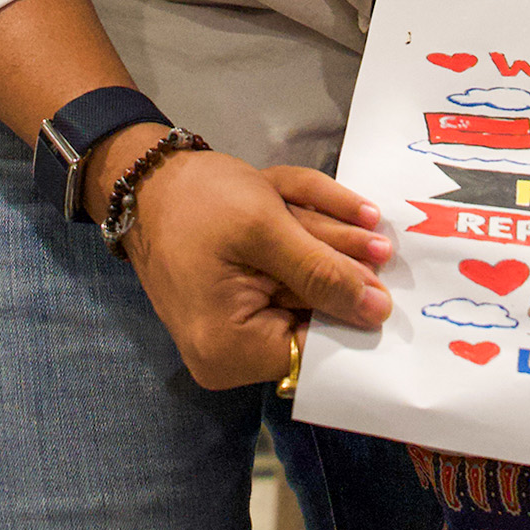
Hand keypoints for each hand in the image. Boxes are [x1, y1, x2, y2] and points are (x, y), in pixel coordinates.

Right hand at [120, 149, 389, 388]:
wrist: (145, 177)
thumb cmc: (197, 202)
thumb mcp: (265, 229)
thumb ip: (322, 273)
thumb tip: (377, 313)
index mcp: (231, 349)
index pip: (316, 345)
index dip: (351, 306)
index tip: (384, 269)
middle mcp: (230, 352)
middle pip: (309, 314)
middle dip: (342, 265)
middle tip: (380, 236)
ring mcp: (234, 325)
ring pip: (302, 289)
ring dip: (329, 246)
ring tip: (364, 220)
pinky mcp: (239, 298)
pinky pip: (285, 275)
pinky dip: (307, 240)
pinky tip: (338, 211)